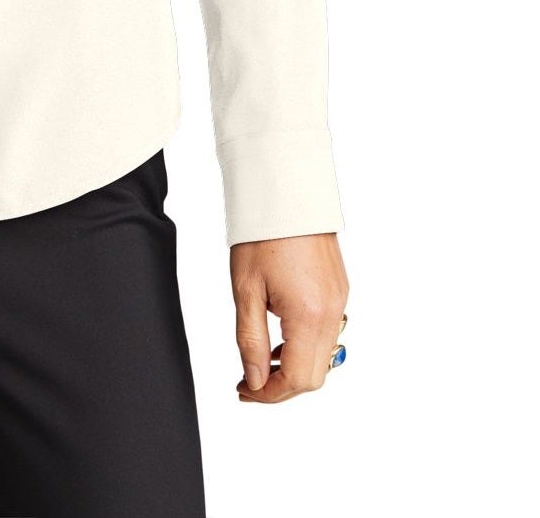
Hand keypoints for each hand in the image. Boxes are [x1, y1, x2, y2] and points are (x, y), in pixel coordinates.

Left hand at [230, 232, 348, 402]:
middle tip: (250, 381)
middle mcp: (332, 312)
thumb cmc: (262, 234)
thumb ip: (251, 341)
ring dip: (294, 367)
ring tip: (261, 358)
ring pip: (323, 357)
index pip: (297, 379)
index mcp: (309, 315)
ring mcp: (340, 301)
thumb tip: (256, 381)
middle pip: (315, 376)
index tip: (245, 390)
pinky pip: (327, 333)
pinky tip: (280, 335)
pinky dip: (305, 345)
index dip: (269, 394)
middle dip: (282, 386)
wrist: (285, 191)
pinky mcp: (339, 290)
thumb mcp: (246, 290)